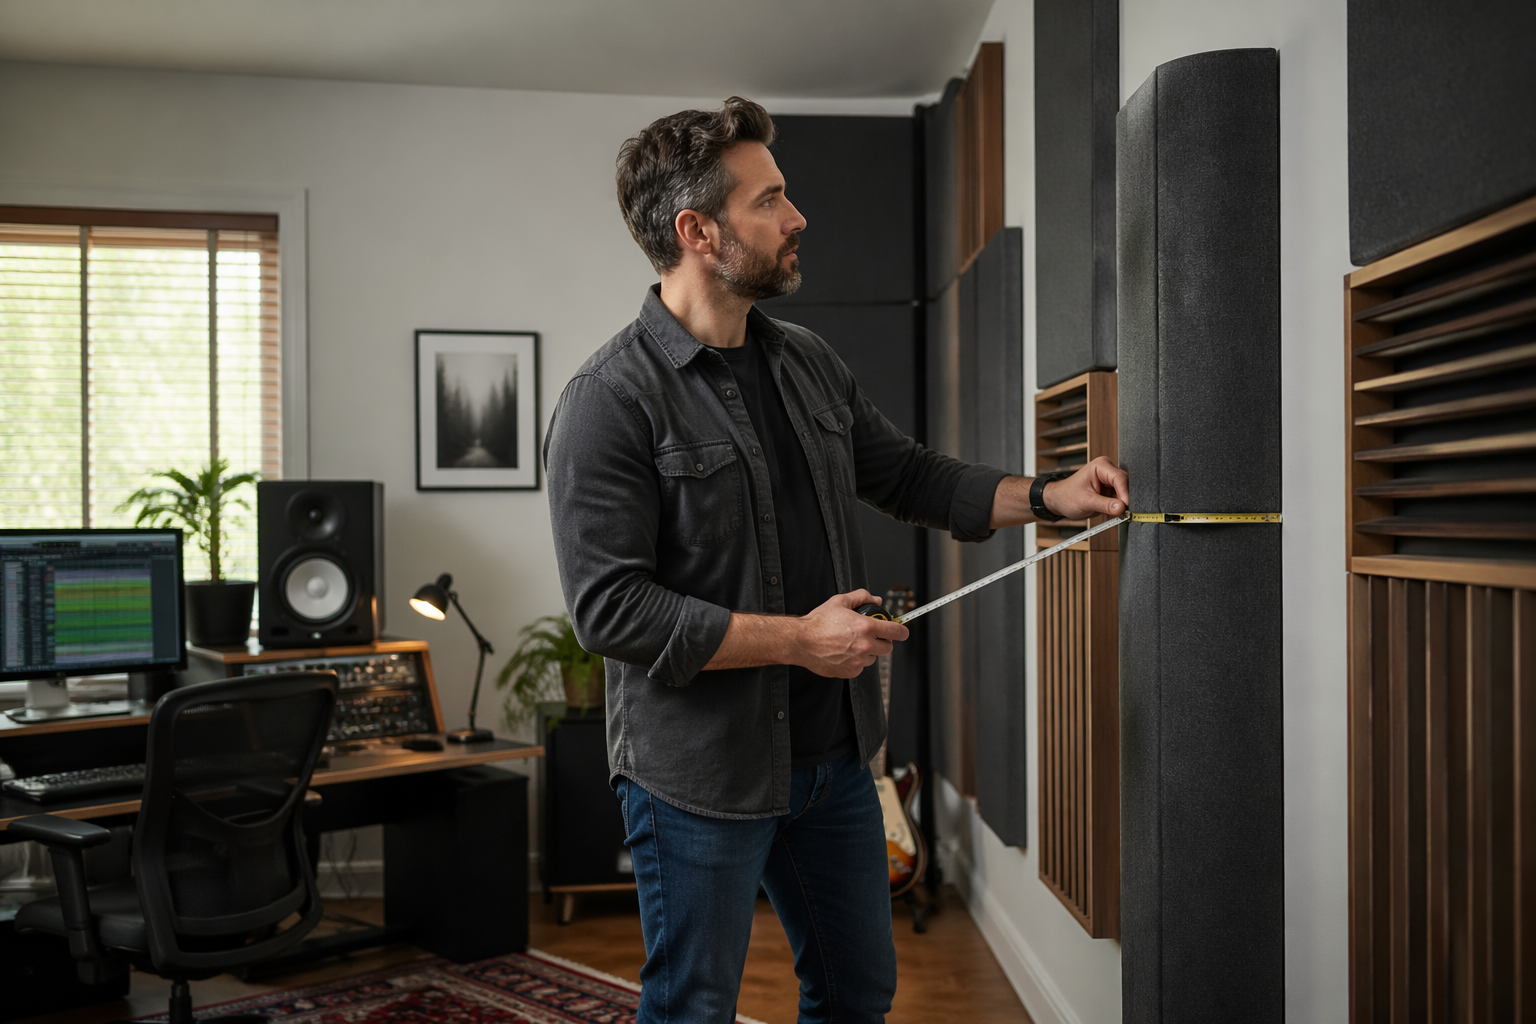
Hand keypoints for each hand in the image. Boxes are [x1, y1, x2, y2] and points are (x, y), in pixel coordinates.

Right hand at [793, 590, 909, 678]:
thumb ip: (862, 597)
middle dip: (883, 641)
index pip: (896, 632)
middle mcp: (865, 646)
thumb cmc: (818, 622)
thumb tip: (876, 600)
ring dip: (869, 651)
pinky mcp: (850, 671)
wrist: (801, 641)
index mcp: (865, 627)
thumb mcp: (840, 601)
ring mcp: (858, 661)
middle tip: (872, 636)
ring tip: (852, 643)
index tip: (901, 631)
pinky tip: (844, 652)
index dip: (901, 631)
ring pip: (874, 658)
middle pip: (888, 648)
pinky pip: (861, 667)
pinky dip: (857, 661)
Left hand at [1042, 456, 1128, 519]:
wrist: (1060, 501)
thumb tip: (1121, 508)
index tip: (1125, 507)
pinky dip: (1118, 508)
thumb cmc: (1067, 496)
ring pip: (1125, 493)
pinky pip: (1121, 500)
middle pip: (1125, 485)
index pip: (1119, 478)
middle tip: (1124, 513)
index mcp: (1101, 466)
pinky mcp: (1111, 491)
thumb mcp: (1085, 502)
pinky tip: (1112, 513)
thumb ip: (1104, 505)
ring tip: (1115, 514)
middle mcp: (1107, 471)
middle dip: (1124, 500)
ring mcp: (1110, 481)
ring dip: (1121, 505)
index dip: (1125, 493)